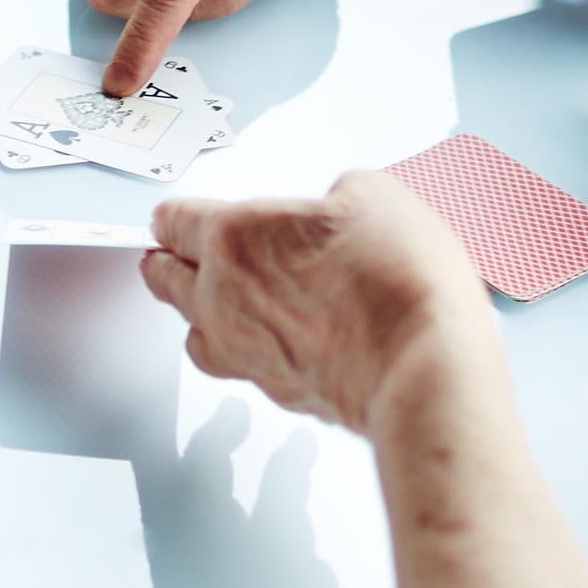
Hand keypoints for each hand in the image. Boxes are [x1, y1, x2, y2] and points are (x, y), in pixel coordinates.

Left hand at [142, 173, 499, 441]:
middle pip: (168, 280)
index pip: (176, 223)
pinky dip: (244, 353)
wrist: (425, 364)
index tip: (168, 218)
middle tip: (162, 258)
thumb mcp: (374, 195)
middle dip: (165, 264)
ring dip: (194, 315)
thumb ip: (339, 196)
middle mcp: (225, 300)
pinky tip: (267, 343)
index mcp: (234, 238)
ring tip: (203, 306)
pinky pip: (240, 369)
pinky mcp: (280, 391)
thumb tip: (340, 206)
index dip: (171, 217)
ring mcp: (247, 353)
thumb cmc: (397, 281)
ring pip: (194, 334)